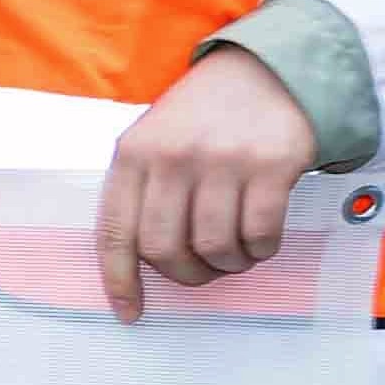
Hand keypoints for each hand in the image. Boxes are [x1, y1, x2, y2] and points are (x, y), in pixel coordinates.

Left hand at [91, 44, 322, 325]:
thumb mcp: (155, 141)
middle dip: (184, 276)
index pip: (114, 232)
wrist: (268, 72)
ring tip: (236, 252)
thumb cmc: (205, 119)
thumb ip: (142, 192)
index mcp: (133, 154)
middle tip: (202, 272)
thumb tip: (137, 264)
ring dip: (228, 265)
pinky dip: (261, 249)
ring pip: (213, 247)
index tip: (130, 312)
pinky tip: (261, 239)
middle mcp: (172, 157)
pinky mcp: (270, 165)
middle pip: (164, 249)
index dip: (120, 279)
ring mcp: (222, 160)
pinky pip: (259, 233)